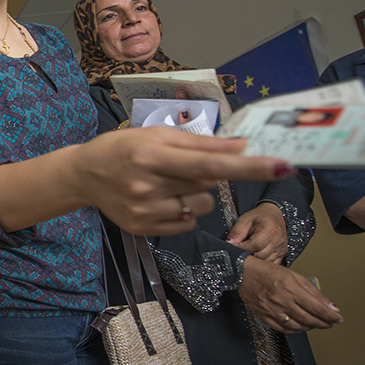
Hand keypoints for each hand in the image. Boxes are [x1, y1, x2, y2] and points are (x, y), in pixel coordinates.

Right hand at [73, 126, 296, 235]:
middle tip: (180, 164)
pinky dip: (185, 210)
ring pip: (202, 207)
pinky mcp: (144, 229)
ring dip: (198, 194)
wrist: (84, 174)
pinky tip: (162, 198)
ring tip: (169, 182)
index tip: (280, 164)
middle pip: (209, 186)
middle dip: (208, 174)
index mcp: (152, 156)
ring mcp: (145, 212)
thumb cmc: (123, 148)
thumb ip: (201, 143)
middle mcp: (148, 187)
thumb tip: (241, 145)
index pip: (210, 164)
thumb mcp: (158, 135)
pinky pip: (188, 223)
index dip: (248, 166)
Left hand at [226, 202, 287, 262]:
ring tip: (248, 252)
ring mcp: (281, 248)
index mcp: (270, 229)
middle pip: (260, 256)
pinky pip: (271, 264)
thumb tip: (229, 244)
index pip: (255, 245)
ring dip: (255, 260)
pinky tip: (256, 256)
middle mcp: (278, 240)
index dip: (242, 248)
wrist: (272, 215)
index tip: (234, 247)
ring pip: (265, 262)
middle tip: (240, 251)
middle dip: (247, 255)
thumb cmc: (259, 217)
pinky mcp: (281, 254)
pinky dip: (262, 263)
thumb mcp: (245, 220)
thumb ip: (236, 232)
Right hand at [238, 256, 342, 332]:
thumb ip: (314, 291)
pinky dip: (296, 330)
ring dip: (311, 327)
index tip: (338, 318)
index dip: (330, 316)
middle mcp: (282, 301)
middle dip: (324, 323)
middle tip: (330, 323)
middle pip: (309, 319)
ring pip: (298, 326)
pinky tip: (301, 326)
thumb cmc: (268, 272)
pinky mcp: (265, 317)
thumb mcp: (295, 276)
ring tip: (317, 323)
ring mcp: (273, 310)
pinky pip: (284, 329)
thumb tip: (330, 305)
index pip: (317, 308)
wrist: (244, 274)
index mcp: (291, 288)